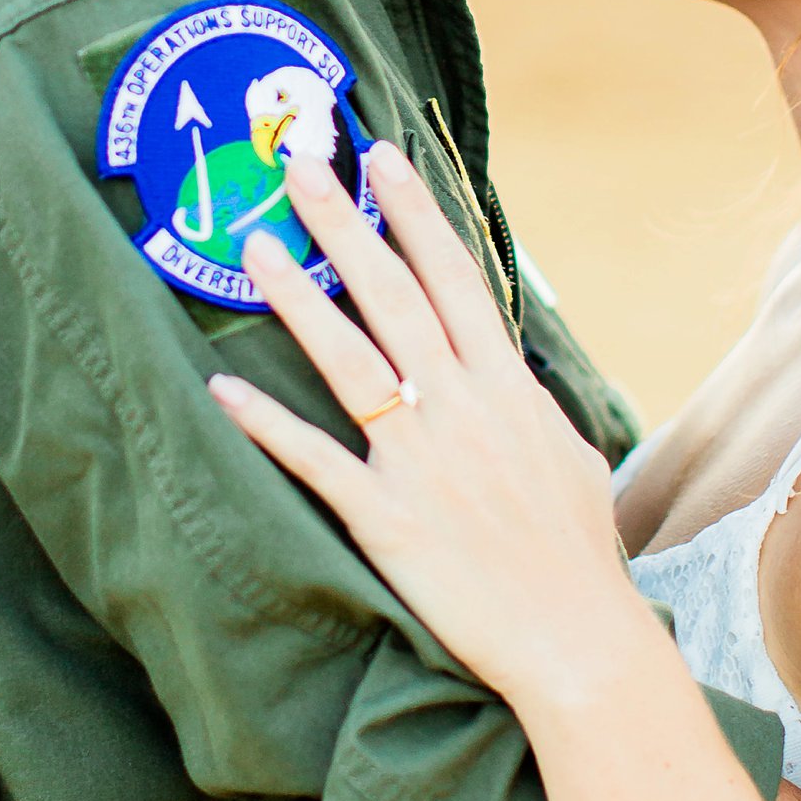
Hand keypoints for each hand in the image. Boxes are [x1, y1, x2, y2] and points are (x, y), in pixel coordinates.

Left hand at [207, 145, 644, 708]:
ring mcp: (422, 462)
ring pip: (349, 361)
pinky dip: (269, 424)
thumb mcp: (568, 455)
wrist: (577, 640)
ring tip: (254, 247)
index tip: (383, 160)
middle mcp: (462, 410)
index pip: (454, 278)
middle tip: (300, 165)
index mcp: (508, 389)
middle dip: (344, 224)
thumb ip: (528, 403)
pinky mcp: (387, 518)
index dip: (415, 215)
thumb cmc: (577, 554)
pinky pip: (316, 461)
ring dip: (299, 300)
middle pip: (393, 298)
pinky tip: (224, 387)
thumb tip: (509, 369)